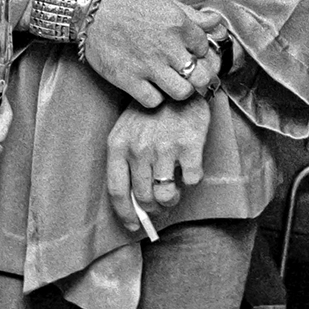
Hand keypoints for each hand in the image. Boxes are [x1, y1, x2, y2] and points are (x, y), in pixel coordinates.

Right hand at [78, 0, 219, 106]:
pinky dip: (154, 96)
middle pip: (202, 76)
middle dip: (199, 75)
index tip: (189, 50)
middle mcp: (167, 47)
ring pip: (183, 92)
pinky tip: (150, 85)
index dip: (199, 50)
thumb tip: (217, 23)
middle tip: (188, 72)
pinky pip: (154, 101)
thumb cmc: (126, 2)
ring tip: (171, 81)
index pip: (206, 48)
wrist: (89, 10)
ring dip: (180, 89)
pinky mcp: (128, 80)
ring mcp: (148, 66)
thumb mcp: (163, 0)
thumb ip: (192, 15)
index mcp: (178, 24)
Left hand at [104, 96, 212, 232]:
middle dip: (153, 209)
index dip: (126, 214)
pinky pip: (191, 181)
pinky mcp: (189, 145)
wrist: (180, 83)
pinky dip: (191, 181)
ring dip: (171, 200)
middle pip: (143, 197)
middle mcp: (139, 148)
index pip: (117, 191)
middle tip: (160, 205)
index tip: (134, 225)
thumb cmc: (151, 112)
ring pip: (166, 195)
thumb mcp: (128, 130)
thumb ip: (126, 162)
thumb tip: (135, 202)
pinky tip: (190, 168)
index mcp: (118, 145)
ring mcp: (164, 147)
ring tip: (174, 191)